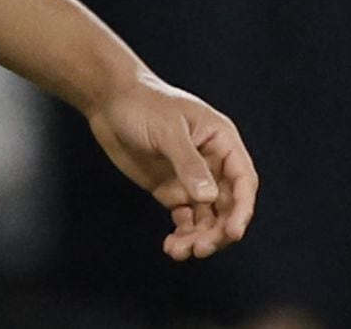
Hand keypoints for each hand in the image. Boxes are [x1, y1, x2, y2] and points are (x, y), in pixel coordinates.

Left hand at [85, 71, 256, 260]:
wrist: (108, 99)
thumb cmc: (142, 103)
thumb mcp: (166, 129)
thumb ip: (188, 162)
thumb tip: (208, 197)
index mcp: (222, 142)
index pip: (243, 181)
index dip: (242, 209)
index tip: (232, 232)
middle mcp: (213, 164)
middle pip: (228, 207)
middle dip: (218, 231)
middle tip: (199, 249)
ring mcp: (192, 179)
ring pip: (208, 218)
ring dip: (200, 238)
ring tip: (179, 251)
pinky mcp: (171, 190)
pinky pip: (186, 219)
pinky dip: (183, 234)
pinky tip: (172, 247)